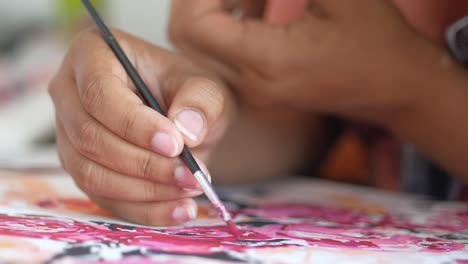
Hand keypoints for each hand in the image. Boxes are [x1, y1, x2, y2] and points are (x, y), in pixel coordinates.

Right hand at [49, 28, 234, 225]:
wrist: (183, 116)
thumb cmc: (187, 92)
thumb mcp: (206, 88)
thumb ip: (201, 102)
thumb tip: (185, 131)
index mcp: (93, 55)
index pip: (99, 94)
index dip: (134, 124)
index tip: (175, 145)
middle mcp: (70, 92)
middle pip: (90, 137)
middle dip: (144, 164)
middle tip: (191, 176)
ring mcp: (69, 133)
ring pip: (91, 173)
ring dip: (144, 190)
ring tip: (190, 189)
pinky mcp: (80, 166)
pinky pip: (101, 197)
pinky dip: (142, 210)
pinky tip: (178, 210)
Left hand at [169, 0, 445, 123]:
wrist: (398, 89)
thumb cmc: (378, 43)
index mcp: (266, 62)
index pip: (196, 24)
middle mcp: (251, 83)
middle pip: (187, 37)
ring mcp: (253, 90)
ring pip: (200, 46)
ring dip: (211, 7)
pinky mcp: (259, 88)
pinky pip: (222, 54)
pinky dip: (226, 22)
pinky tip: (255, 4)